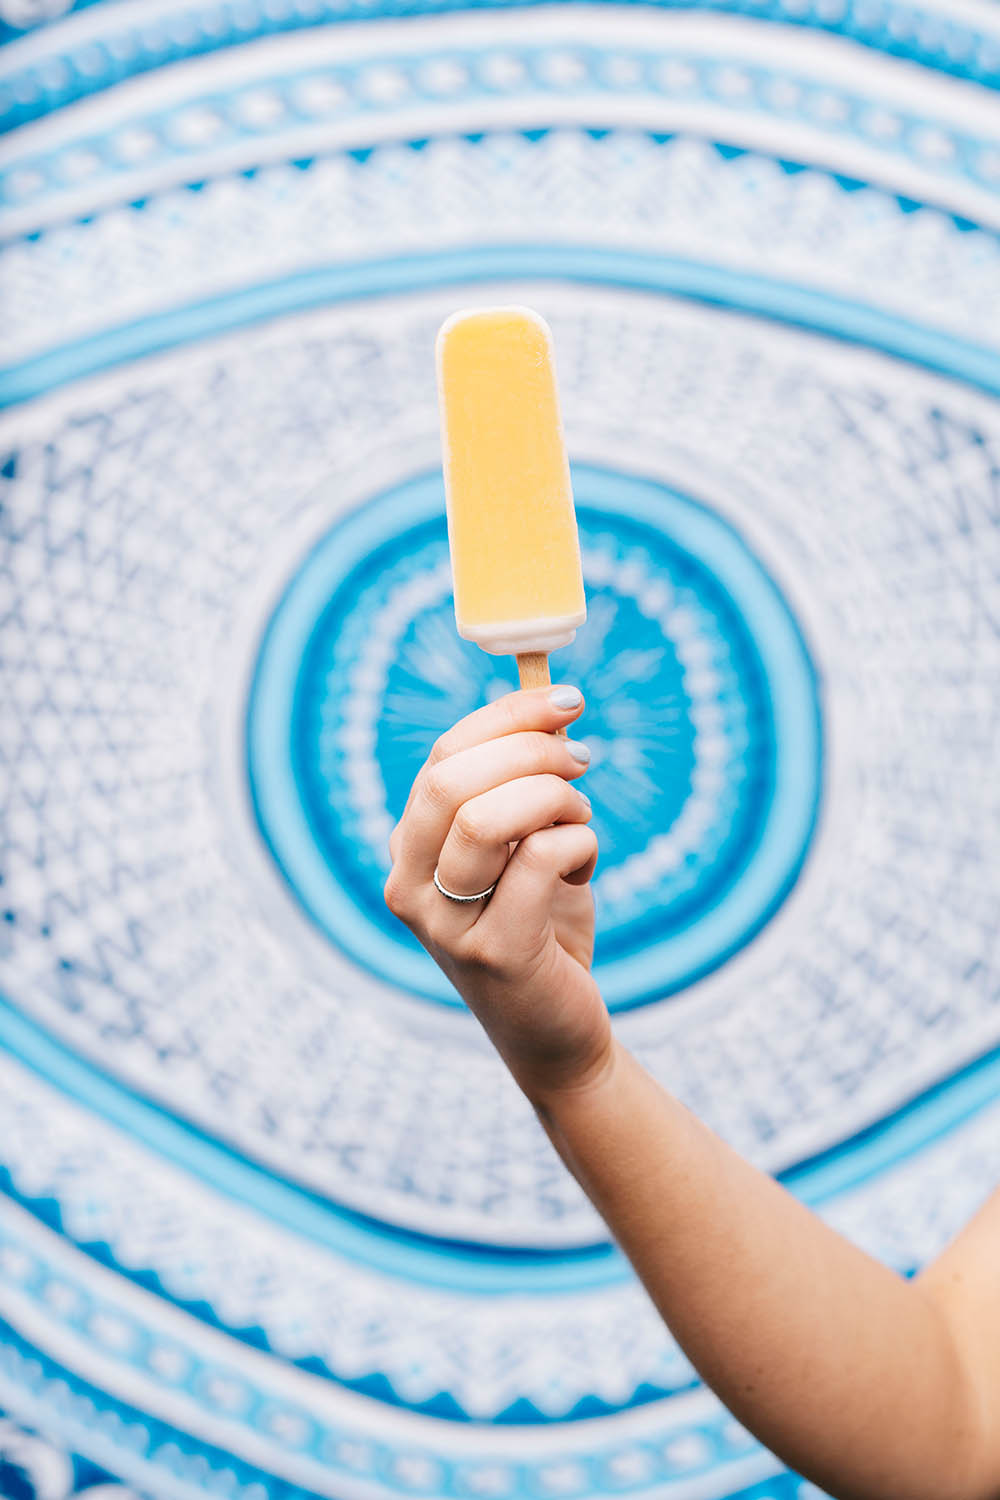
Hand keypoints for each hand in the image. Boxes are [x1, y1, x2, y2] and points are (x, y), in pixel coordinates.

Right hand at [383, 686, 611, 1101]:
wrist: (558, 1033)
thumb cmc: (542, 927)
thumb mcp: (524, 847)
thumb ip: (523, 788)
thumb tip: (555, 711)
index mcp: (410, 847)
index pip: (444, 755)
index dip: (508, 716)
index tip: (566, 700)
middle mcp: (410, 884)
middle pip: (453, 779)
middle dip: (530, 750)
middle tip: (583, 759)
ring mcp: (444, 924)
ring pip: (488, 817)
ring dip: (554, 799)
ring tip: (580, 819)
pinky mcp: (494, 953)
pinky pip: (539, 861)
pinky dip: (577, 845)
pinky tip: (585, 866)